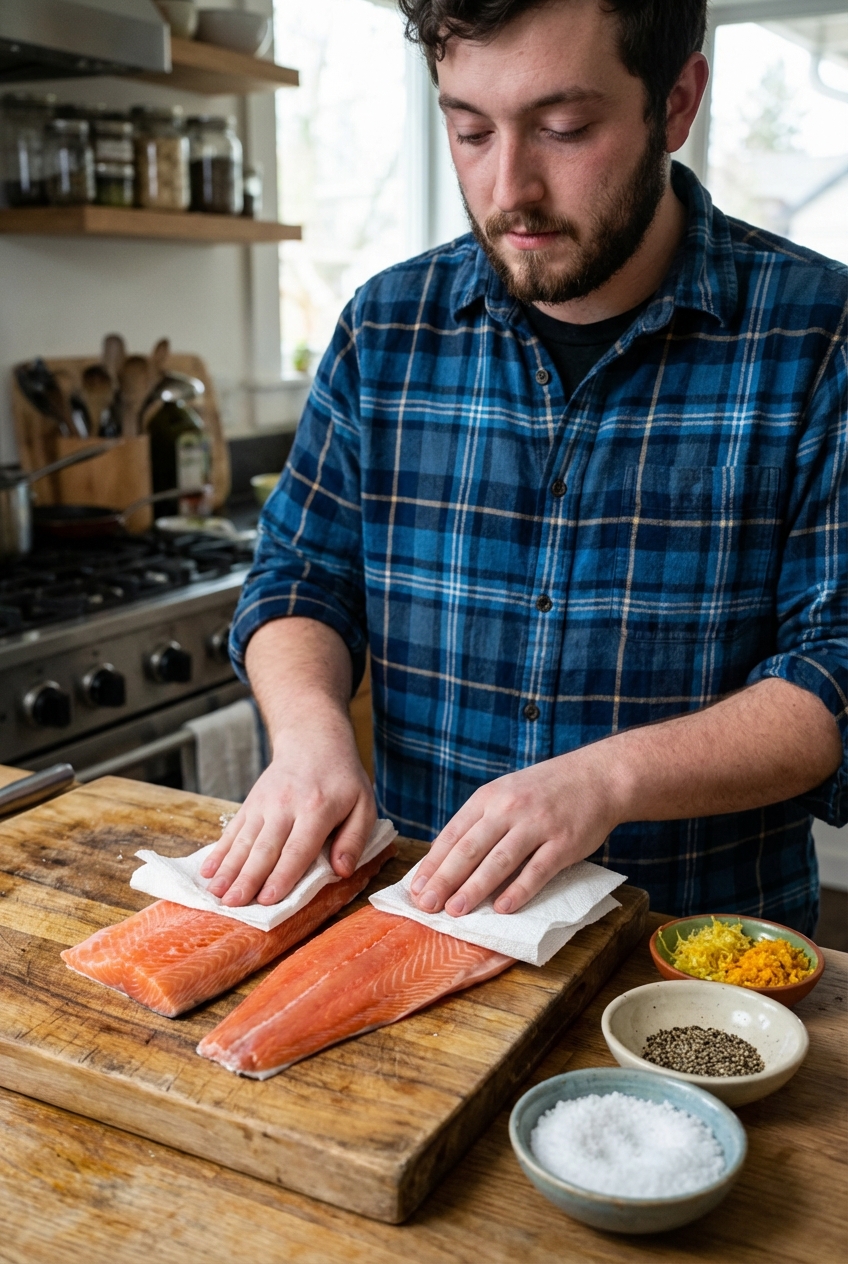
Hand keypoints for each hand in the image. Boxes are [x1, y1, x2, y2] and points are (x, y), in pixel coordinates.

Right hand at [199, 709, 375, 906]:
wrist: (313, 740)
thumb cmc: (342, 779)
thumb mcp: (363, 804)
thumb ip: (354, 839)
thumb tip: (342, 871)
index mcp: (317, 809)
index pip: (298, 848)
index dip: (282, 875)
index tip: (267, 899)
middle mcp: (285, 806)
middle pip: (265, 848)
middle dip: (247, 878)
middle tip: (232, 904)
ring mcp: (264, 803)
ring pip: (244, 841)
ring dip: (228, 868)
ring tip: (215, 893)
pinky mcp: (250, 803)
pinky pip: (233, 829)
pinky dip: (219, 851)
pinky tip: (207, 871)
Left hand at [409, 745, 623, 916]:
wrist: (597, 776)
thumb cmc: (545, 790)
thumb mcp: (506, 792)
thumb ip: (480, 821)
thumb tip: (447, 861)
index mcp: (489, 797)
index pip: (452, 834)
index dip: (433, 864)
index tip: (416, 889)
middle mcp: (509, 808)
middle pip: (469, 849)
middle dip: (444, 880)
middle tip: (426, 906)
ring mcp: (537, 825)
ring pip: (498, 861)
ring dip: (474, 888)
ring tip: (455, 911)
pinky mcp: (563, 843)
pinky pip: (537, 871)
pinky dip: (518, 891)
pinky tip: (502, 908)